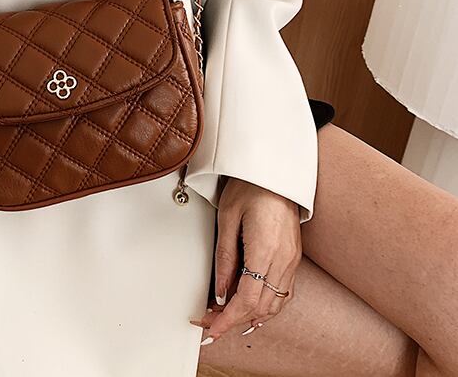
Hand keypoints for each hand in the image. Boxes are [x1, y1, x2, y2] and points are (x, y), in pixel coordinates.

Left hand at [190, 177, 301, 341]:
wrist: (275, 172)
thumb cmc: (250, 187)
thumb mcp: (227, 218)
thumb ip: (224, 257)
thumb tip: (221, 291)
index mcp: (265, 249)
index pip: (247, 299)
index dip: (227, 319)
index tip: (211, 329)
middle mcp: (283, 259)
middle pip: (260, 306)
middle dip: (233, 320)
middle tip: (209, 323)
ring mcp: (291, 260)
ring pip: (274, 304)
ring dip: (249, 316)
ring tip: (225, 319)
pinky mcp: (293, 257)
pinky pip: (283, 293)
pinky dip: (267, 307)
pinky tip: (253, 312)